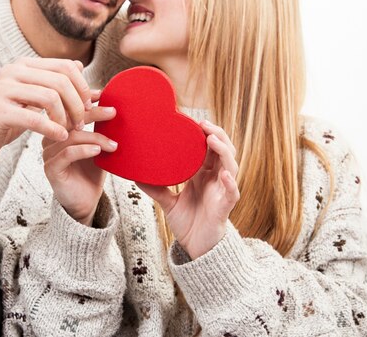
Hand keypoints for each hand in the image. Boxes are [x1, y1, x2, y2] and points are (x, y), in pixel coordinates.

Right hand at [0, 57, 91, 162]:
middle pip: (60, 81)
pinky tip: (60, 136)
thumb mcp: (34, 96)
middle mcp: (13, 71)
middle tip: (81, 122)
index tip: (88, 105)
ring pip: (50, 97)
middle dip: (76, 103)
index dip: (82, 85)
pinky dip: (52, 128)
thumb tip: (84, 71)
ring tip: (70, 130)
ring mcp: (4, 89)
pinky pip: (34, 118)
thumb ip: (57, 84)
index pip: (65, 66)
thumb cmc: (9, 115)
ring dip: (65, 117)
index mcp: (25, 64)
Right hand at [42, 91, 117, 225]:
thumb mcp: (99, 145)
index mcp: (60, 129)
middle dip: (93, 113)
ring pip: (71, 137)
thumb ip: (102, 128)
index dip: (84, 99)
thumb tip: (116, 106)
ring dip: (95, 138)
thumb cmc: (92, 172)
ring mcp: (49, 154)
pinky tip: (98, 152)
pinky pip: (67, 154)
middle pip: (70, 119)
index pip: (69, 108)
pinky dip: (84, 150)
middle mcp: (51, 138)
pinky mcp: (51, 169)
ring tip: (112, 144)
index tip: (104, 95)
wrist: (86, 201)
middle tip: (113, 113)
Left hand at [137, 120, 239, 258]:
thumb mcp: (167, 202)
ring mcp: (222, 191)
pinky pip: (232, 192)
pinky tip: (223, 174)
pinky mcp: (225, 207)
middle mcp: (216, 179)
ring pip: (231, 166)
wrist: (196, 247)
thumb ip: (155, 188)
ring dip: (223, 151)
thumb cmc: (188, 222)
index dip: (205, 134)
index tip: (193, 120)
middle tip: (203, 123)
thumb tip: (134, 176)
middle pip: (223, 151)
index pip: (209, 148)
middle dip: (217, 135)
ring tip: (212, 140)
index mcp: (204, 175)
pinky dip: (229, 182)